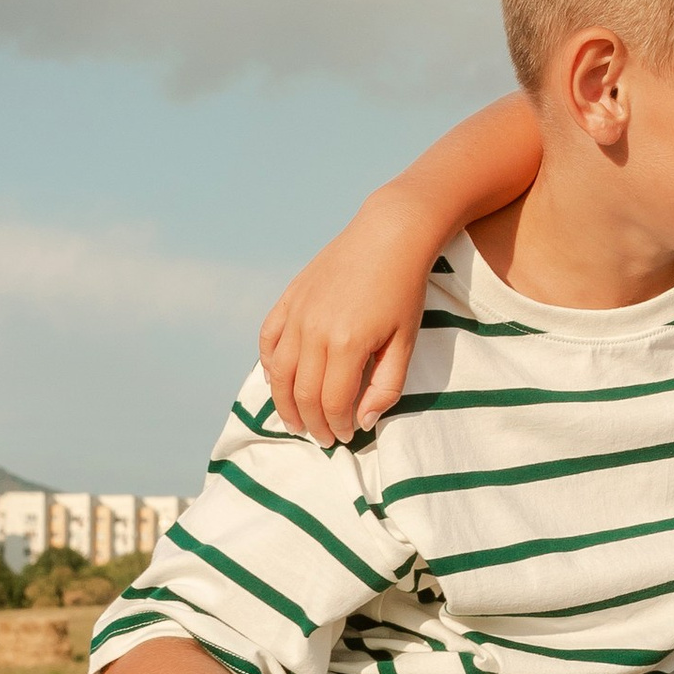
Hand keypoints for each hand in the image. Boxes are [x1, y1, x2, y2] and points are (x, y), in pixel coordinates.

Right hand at [260, 188, 440, 445]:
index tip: (346, 437)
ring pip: (278, 373)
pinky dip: (269, 366)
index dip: (338, 426)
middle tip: (323, 439)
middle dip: (313, 423)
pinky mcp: (289, 299)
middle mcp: (314, 331)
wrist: (388, 235)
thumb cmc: (404, 289)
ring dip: (284, 404)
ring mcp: (297, 313)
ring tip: (296, 423)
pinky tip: (278, 382)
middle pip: (302, 393)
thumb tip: (363, 421)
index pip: (332, 402)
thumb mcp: (405, 341)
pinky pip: (268, 340)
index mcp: (346, 344)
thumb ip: (386, 385)